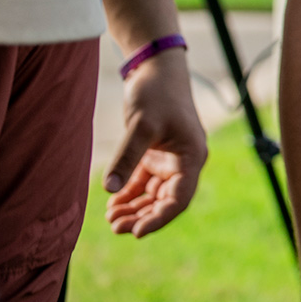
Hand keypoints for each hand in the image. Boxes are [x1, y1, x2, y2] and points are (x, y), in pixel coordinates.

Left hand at [103, 48, 209, 236]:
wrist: (157, 69)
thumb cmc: (158, 93)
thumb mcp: (141, 125)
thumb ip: (126, 158)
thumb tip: (109, 191)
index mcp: (192, 157)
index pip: (179, 198)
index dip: (159, 218)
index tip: (137, 232)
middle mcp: (184, 162)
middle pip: (166, 201)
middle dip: (143, 217)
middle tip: (116, 227)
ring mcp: (170, 160)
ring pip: (153, 195)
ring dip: (135, 209)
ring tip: (111, 220)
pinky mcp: (155, 155)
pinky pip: (143, 183)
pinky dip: (129, 195)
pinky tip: (112, 205)